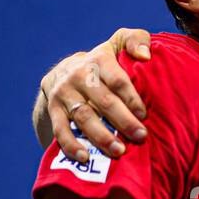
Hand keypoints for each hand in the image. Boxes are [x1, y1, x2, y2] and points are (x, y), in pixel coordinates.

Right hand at [42, 28, 151, 162]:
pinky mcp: (53, 110)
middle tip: (140, 137)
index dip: (131, 98)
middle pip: (103, 100)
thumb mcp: (117, 43)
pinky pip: (61, 130)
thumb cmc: (102, 63)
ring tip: (119, 151)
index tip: (144, 115)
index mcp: (98, 59)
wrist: (61, 74)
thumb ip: (136, 40)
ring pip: (84, 117)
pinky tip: (85, 158)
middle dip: (123, 120)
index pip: (117, 79)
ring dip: (102, 136)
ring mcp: (64, 94)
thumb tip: (146, 56)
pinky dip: (72, 145)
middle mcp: (79, 75)